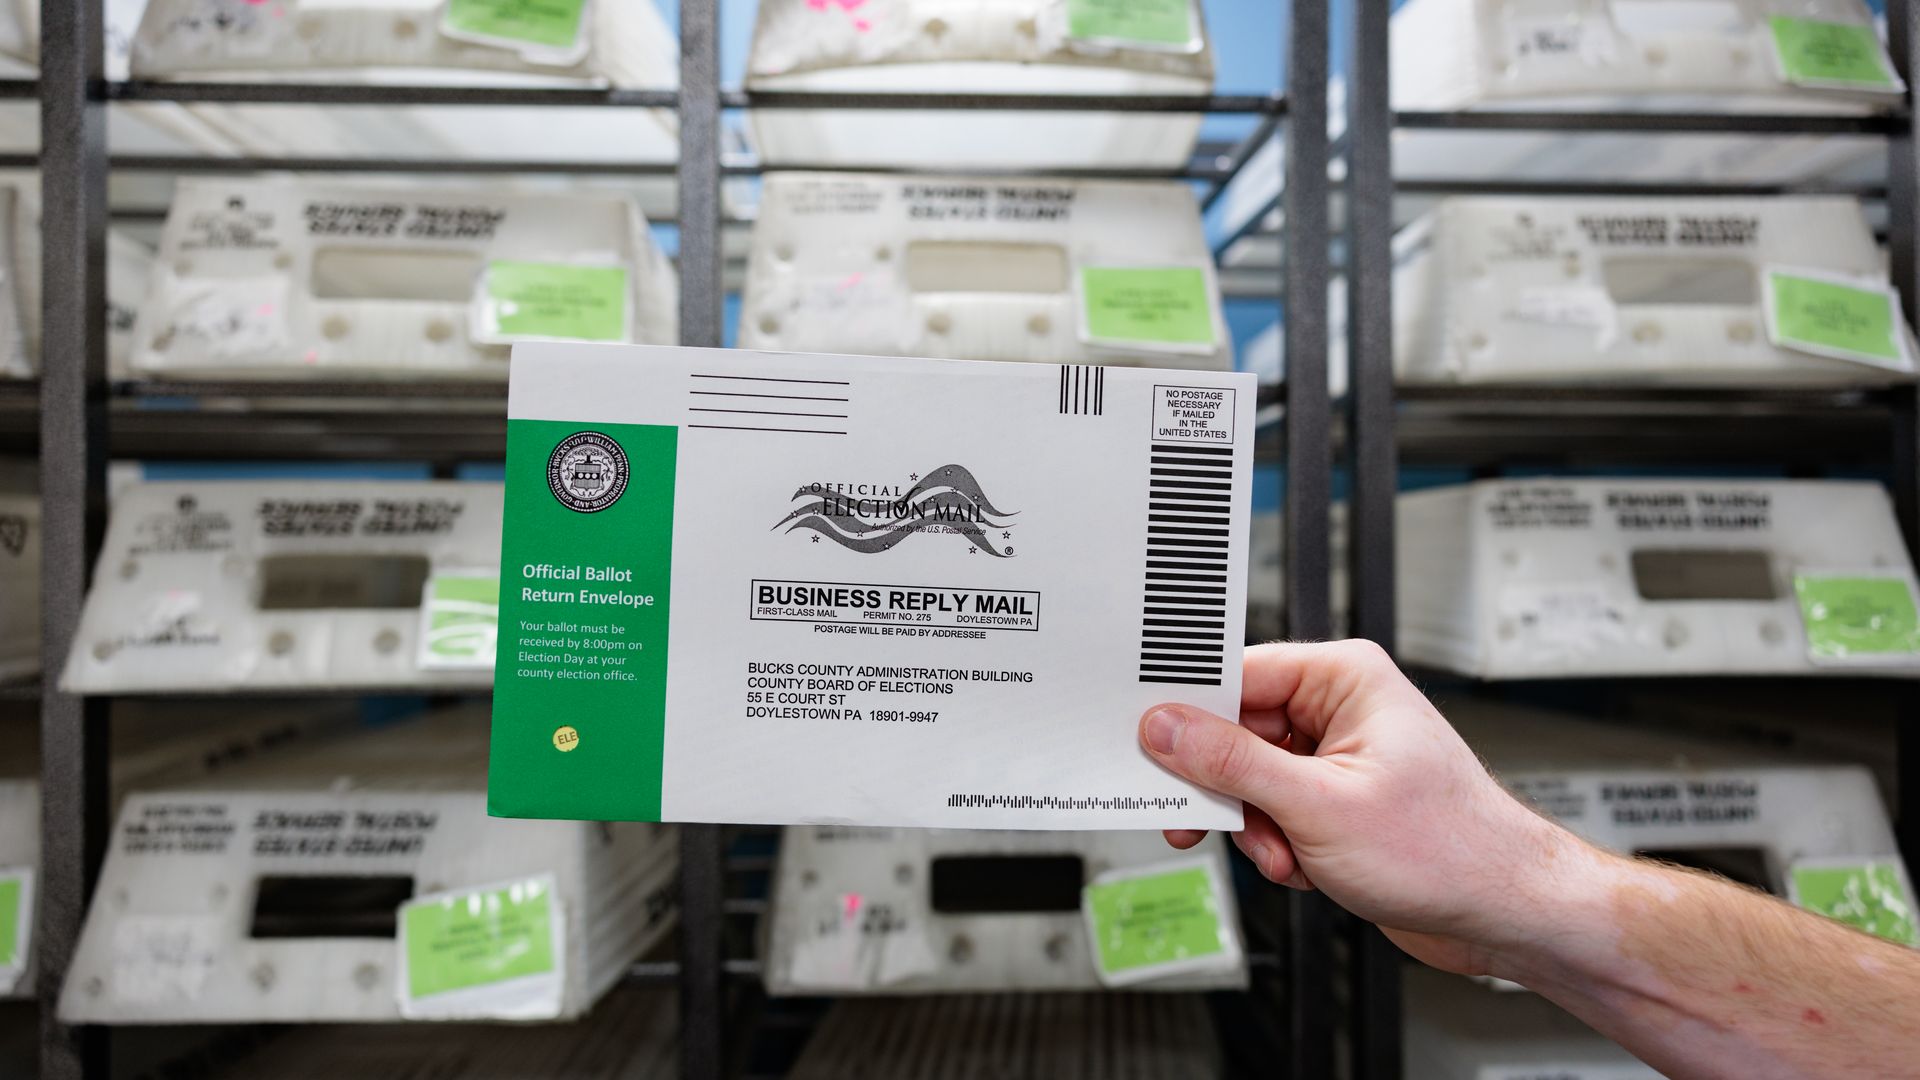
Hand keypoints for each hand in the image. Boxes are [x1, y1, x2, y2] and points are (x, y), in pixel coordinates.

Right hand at [1140, 640, 1597, 975]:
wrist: (1504, 913)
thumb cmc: (1450, 850)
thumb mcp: (1318, 806)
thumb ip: (1233, 763)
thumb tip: (1168, 728)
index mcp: (1344, 677)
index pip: (1237, 675)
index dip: (1189, 713)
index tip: (1149, 744)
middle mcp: (1341, 708)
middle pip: (1235, 732)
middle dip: (1230, 791)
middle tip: (1204, 818)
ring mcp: (1339, 757)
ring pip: (1250, 780)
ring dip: (1256, 828)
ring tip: (1287, 856)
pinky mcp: (1337, 800)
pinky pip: (1274, 811)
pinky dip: (1278, 845)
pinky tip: (1307, 867)